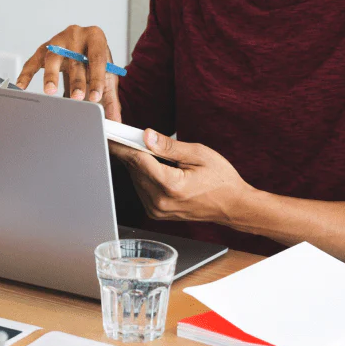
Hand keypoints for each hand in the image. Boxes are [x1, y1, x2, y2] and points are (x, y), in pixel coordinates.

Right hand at [16, 25, 120, 120]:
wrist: (85, 45)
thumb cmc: (95, 60)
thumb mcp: (107, 75)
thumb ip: (110, 98)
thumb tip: (115, 120)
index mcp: (96, 37)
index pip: (97, 58)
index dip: (97, 79)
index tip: (95, 97)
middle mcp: (76, 34)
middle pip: (75, 59)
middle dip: (76, 81)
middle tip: (77, 98)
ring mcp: (58, 40)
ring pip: (53, 57)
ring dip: (51, 75)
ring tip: (50, 92)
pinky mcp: (43, 48)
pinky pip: (33, 61)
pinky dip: (26, 74)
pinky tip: (22, 86)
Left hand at [109, 129, 253, 224]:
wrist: (232, 206)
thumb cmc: (221, 179)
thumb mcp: (199, 154)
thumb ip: (169, 146)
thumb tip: (146, 136)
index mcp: (171, 186)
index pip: (138, 160)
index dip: (123, 144)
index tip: (112, 133)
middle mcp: (160, 202)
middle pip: (134, 169)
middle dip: (130, 151)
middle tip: (127, 134)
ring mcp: (157, 210)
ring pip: (135, 179)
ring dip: (137, 163)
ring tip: (147, 149)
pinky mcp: (156, 213)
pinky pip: (142, 188)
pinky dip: (143, 174)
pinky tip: (153, 164)